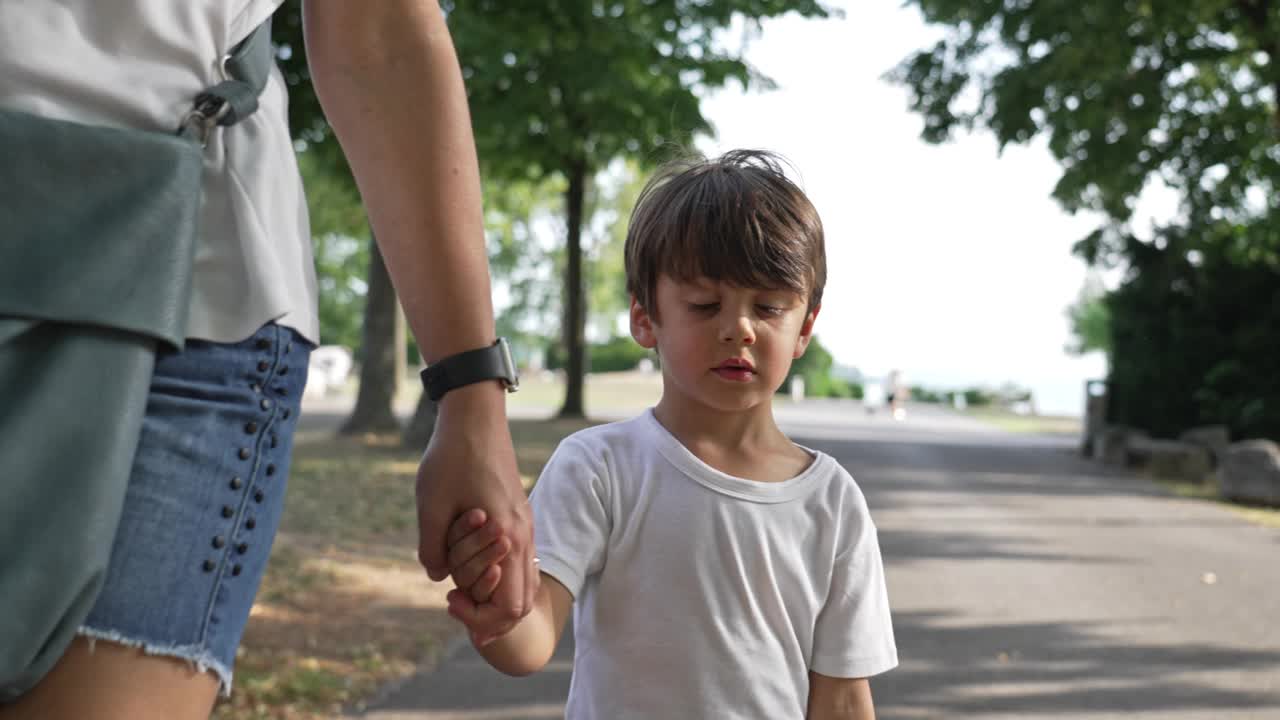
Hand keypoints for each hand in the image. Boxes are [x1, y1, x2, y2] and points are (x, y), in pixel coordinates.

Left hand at [416, 383, 538, 638]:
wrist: (474, 417)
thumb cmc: (451, 458)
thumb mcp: (430, 507)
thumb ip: (433, 550)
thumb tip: (438, 576)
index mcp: (507, 537)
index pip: (512, 607)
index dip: (484, 620)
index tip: (452, 604)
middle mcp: (524, 534)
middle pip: (522, 600)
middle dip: (489, 610)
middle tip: (453, 598)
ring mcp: (525, 523)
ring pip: (522, 579)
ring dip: (493, 588)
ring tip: (459, 581)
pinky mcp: (519, 513)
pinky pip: (518, 558)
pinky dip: (498, 570)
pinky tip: (469, 559)